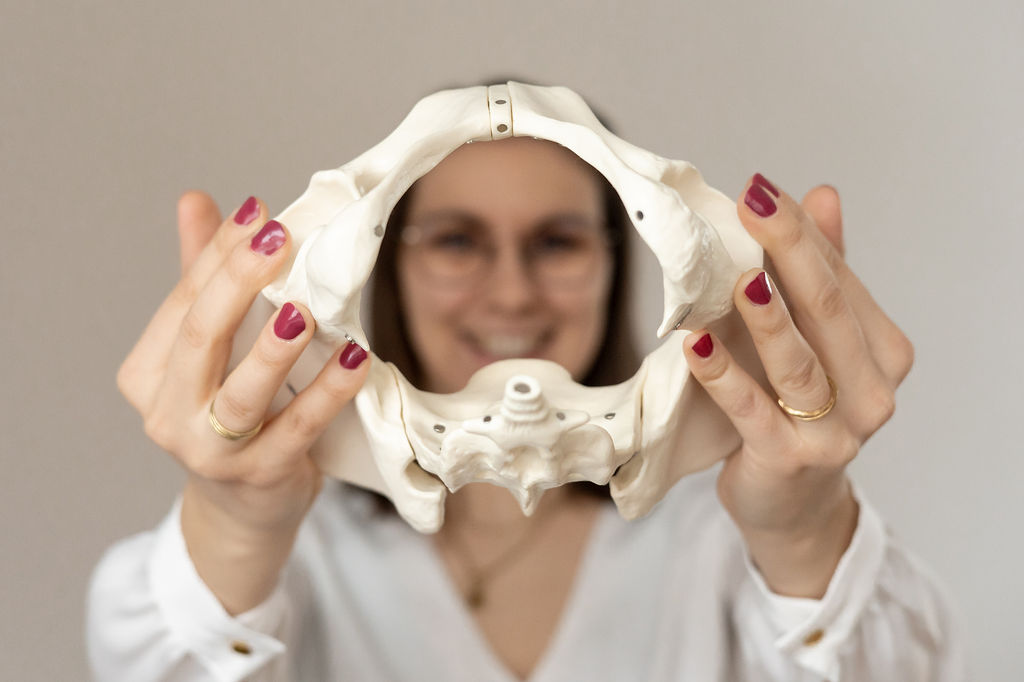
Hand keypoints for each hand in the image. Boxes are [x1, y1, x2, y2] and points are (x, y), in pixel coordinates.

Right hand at [117, 191, 369, 611]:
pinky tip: (356, 359)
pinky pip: (297, 430)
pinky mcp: (260, 477)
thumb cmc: (228, 418)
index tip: (260, 212)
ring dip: (274, 348)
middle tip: (278, 237)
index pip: (185, 302)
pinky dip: (327, 393)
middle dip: (238, 283)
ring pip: (240, 394)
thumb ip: (203, 279)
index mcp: (148, 374)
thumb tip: (195, 200)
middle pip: (201, 339)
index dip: (220, 254)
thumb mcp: (213, 352)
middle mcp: (168, 414)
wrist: (241, 512)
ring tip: (306, 308)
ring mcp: (212, 452)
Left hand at [683, 176, 912, 597]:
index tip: (762, 189)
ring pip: (799, 363)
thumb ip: (822, 275)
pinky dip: (724, 377)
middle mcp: (872, 390)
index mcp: (883, 350)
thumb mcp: (816, 343)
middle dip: (789, 251)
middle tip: (753, 204)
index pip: (840, 279)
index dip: (802, 233)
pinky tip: (696, 344)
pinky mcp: (791, 460)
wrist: (793, 505)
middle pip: (827, 309)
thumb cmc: (800, 413)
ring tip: (740, 277)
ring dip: (768, 318)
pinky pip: (753, 411)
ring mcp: (837, 431)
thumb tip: (822, 195)